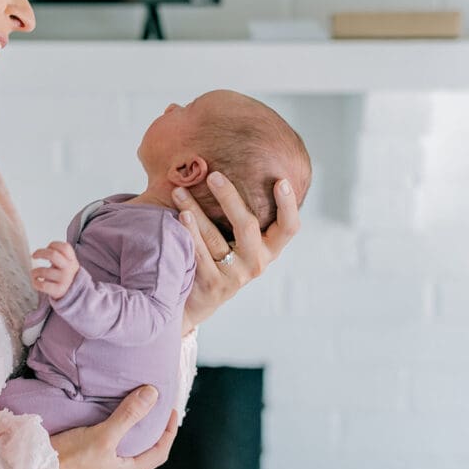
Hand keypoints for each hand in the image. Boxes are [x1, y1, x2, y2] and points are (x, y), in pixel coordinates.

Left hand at [31, 241, 79, 299]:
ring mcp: (64, 280)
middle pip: (53, 255)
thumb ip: (58, 257)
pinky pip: (42, 285)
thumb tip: (40, 251)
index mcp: (72, 260)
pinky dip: (35, 283)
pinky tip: (36, 281)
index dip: (54, 245)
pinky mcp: (58, 290)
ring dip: (35, 271)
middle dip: (40, 253)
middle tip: (34, 255)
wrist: (74, 294)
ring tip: (34, 273)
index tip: (47, 247)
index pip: (65, 247)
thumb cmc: (65, 276)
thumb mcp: (67, 264)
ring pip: (44, 271)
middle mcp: (69, 269)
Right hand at [50, 385, 177, 468]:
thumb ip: (128, 416)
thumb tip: (152, 395)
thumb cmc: (70, 458)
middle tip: (156, 409)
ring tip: (136, 411)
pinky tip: (112, 421)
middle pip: (145, 452)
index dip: (169, 431)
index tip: (171, 410)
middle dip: (154, 431)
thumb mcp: (103, 435)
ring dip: (135, 431)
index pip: (159, 452)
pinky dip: (119, 433)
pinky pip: (113, 448)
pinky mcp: (90, 465)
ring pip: (128, 449)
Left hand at [173, 171, 300, 335]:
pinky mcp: (214, 286)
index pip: (289, 227)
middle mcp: (257, 263)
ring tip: (179, 191)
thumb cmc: (216, 257)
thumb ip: (238, 213)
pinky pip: (200, 254)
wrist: (195, 301)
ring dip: (196, 211)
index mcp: (268, 249)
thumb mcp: (235, 239)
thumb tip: (223, 167)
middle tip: (213, 175)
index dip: (288, 205)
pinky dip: (190, 232)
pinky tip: (180, 216)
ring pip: (216, 238)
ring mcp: (236, 276)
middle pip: (248, 225)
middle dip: (230, 197)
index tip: (281, 180)